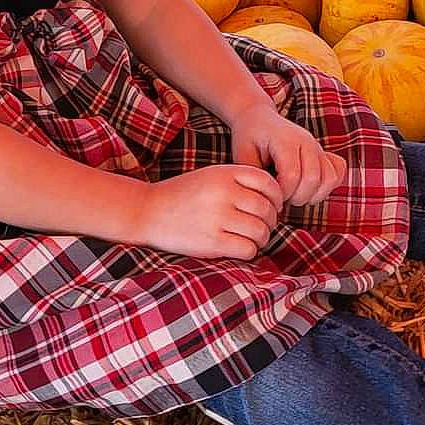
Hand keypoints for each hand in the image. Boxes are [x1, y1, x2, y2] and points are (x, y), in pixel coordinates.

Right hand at [131, 164, 284, 258]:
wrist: (149, 211)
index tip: (272, 206)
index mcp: (225, 173)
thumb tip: (273, 200)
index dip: (276, 197)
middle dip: (270, 221)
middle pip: (267, 209)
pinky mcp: (212, 242)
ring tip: (252, 238)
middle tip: (262, 226)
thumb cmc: (183, 194)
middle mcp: (224, 192)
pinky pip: (248, 249)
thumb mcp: (211, 175)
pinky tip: (239, 247)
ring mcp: (218, 217)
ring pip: (260, 231)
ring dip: (261, 238)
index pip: (268, 183)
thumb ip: (239, 181)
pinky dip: (249, 251)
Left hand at [228, 102, 345, 206]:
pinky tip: (309, 188)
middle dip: (296, 197)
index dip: (282, 193)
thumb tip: (263, 195)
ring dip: (313, 194)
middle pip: (313, 179)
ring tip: (294, 195)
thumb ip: (252, 174)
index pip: (292, 175)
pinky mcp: (324, 153)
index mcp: (285, 140)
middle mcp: (306, 142)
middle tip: (281, 198)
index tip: (270, 195)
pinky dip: (327, 186)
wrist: (259, 118)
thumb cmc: (249, 136)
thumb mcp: (242, 152)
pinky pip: (337, 172)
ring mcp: (317, 147)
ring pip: (328, 178)